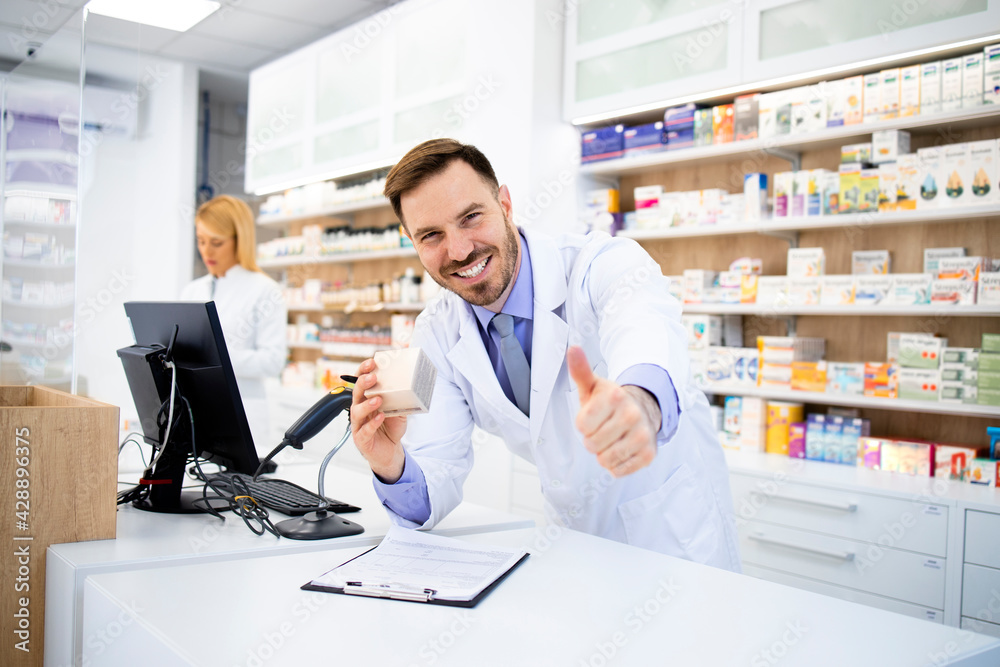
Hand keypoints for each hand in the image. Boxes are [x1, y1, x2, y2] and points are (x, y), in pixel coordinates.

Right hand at [350, 357, 407, 482]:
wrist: (390, 451)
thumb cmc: (391, 428)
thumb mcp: (399, 410)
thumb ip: (401, 399)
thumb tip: (412, 384)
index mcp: (366, 400)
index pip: (360, 382)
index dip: (363, 371)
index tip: (371, 362)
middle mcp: (359, 410)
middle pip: (356, 394)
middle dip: (363, 384)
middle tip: (372, 377)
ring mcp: (359, 425)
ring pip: (357, 411)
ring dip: (367, 404)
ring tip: (378, 399)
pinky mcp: (362, 439)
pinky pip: (365, 430)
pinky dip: (372, 423)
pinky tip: (381, 417)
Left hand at [566, 346, 658, 477]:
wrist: (643, 410)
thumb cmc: (610, 401)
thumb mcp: (593, 386)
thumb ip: (580, 370)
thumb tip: (572, 349)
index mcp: (616, 396)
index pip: (582, 426)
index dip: (583, 424)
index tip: (593, 416)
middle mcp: (632, 415)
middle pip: (592, 445)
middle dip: (592, 439)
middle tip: (603, 429)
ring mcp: (643, 436)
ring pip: (604, 459)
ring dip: (603, 453)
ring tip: (612, 438)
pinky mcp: (648, 454)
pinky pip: (618, 470)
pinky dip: (615, 464)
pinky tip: (621, 448)